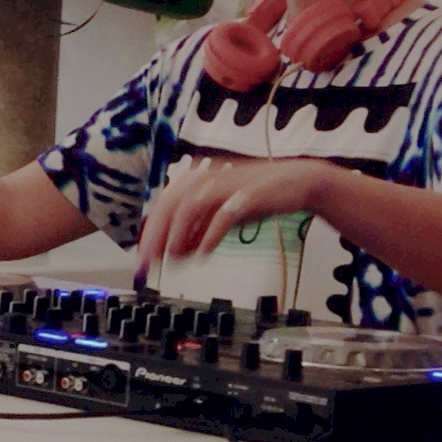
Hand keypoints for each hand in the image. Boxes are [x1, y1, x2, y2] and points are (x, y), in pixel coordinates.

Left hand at [135, 156, 344, 282]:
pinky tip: (203, 254)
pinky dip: (210, 235)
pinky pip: (223, 215)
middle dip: (156, 235)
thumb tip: (174, 253)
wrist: (298, 182)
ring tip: (173, 259)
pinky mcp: (248, 194)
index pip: (163, 204)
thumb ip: (198, 231)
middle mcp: (209, 178)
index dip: (150, 231)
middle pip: (170, 204)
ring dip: (178, 235)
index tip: (143, 257)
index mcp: (199, 180)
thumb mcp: (220, 216)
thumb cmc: (257, 197)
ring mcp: (228, 184)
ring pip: (191, 206)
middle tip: (150, 263)